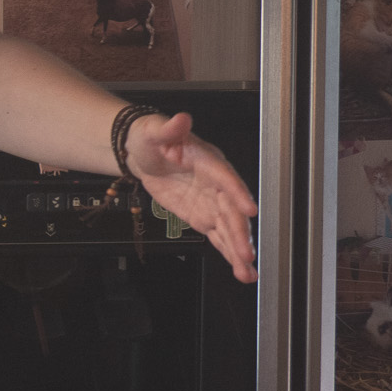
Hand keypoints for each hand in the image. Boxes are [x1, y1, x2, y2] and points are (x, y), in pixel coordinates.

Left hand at [127, 112, 258, 283]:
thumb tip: (180, 119)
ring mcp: (211, 202)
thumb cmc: (151, 138)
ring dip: (238, 249)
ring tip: (247, 271)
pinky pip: (217, 236)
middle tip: (246, 254)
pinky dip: (228, 253)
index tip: (249, 209)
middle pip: (231, 210)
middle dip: (240, 233)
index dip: (238, 192)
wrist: (142, 153)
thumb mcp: (154, 131)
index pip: (226, 178)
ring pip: (228, 228)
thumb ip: (168, 129)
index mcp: (208, 161)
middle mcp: (216, 184)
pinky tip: (240, 270)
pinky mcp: (202, 216)